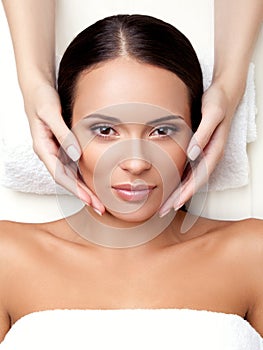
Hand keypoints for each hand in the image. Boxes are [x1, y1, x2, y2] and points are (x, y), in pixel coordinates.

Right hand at [23, 82, 104, 214]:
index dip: (75, 190)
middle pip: (67, 180)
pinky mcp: (61, 146)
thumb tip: (75, 155)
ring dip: (85, 189)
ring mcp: (55, 151)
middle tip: (101, 208)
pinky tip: (94, 182)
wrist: (36, 88)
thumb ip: (62, 134)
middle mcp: (49, 153)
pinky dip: (83, 175)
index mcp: (43, 149)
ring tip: (100, 200)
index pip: (60, 176)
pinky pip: (73, 165)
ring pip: (71, 175)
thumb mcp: (51, 113)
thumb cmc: (41, 98)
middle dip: (83, 195)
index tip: (90, 200)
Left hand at [159, 81, 241, 216]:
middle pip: (193, 184)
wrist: (224, 95)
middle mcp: (209, 157)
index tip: (173, 205)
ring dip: (178, 194)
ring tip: (163, 205)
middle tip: (162, 212)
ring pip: (190, 180)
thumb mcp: (212, 114)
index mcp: (213, 151)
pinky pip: (189, 171)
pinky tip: (170, 187)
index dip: (186, 193)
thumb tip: (192, 154)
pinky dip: (179, 182)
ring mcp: (204, 155)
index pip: (199, 178)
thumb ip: (203, 134)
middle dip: (178, 199)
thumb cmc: (218, 103)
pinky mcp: (199, 151)